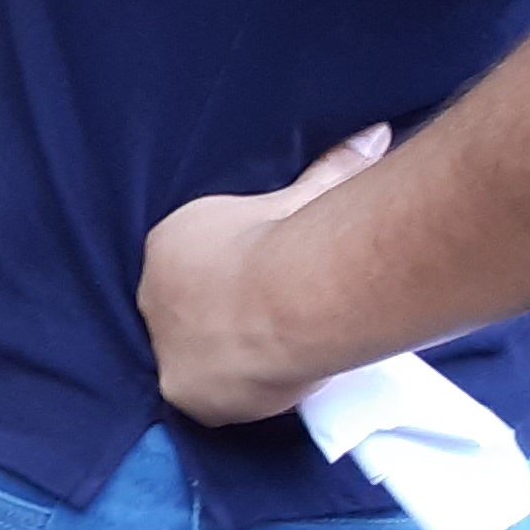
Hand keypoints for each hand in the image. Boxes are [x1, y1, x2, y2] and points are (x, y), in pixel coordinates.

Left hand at [140, 124, 389, 422]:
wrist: (279, 297)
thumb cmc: (288, 239)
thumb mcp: (308, 195)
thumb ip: (332, 171)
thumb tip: (376, 135)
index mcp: (168, 243)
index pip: (192, 264)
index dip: (230, 275)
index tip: (267, 283)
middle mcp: (153, 294)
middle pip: (187, 309)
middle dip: (224, 315)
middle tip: (276, 323)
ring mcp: (162, 345)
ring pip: (194, 353)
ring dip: (228, 355)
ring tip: (275, 355)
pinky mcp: (182, 390)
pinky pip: (205, 394)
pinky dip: (235, 392)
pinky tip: (267, 387)